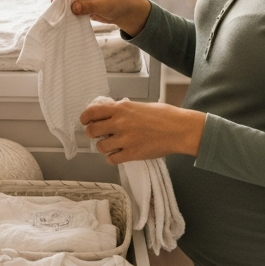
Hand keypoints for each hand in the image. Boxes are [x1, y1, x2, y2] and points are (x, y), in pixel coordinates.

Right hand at [51, 0, 151, 37]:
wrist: (125, 12)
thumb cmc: (118, 3)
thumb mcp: (104, 5)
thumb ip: (88, 6)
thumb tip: (73, 8)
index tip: (55, 4)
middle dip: (58, 0)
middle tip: (57, 12)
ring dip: (61, 6)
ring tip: (62, 16)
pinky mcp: (79, 2)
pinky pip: (67, 5)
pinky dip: (65, 11)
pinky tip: (66, 18)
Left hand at [81, 96, 205, 162]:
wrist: (180, 130)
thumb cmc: (164, 116)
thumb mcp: (140, 106)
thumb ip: (124, 109)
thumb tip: (112, 111)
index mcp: (121, 109)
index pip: (92, 112)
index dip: (85, 118)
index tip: (85, 121)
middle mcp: (120, 123)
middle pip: (92, 131)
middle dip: (92, 133)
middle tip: (97, 135)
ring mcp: (125, 139)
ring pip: (100, 147)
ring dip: (103, 147)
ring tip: (111, 145)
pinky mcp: (132, 154)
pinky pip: (112, 159)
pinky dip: (113, 158)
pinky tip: (119, 154)